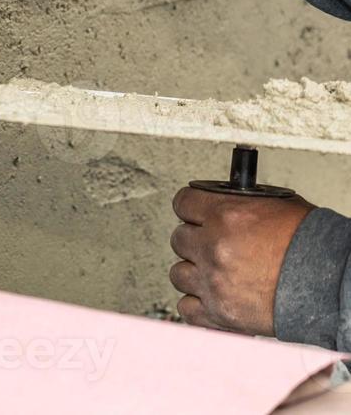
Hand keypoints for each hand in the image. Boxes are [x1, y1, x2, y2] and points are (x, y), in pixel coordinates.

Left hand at [170, 186, 313, 334]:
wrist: (333, 284)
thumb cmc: (313, 245)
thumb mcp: (277, 206)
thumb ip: (240, 204)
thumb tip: (223, 201)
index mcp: (226, 214)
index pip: (183, 203)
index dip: (191, 209)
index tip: (196, 215)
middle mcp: (214, 246)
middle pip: (179, 238)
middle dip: (196, 241)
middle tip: (215, 246)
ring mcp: (214, 281)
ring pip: (179, 273)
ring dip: (196, 273)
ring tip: (218, 273)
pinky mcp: (220, 312)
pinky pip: (188, 307)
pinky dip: (199, 303)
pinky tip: (214, 296)